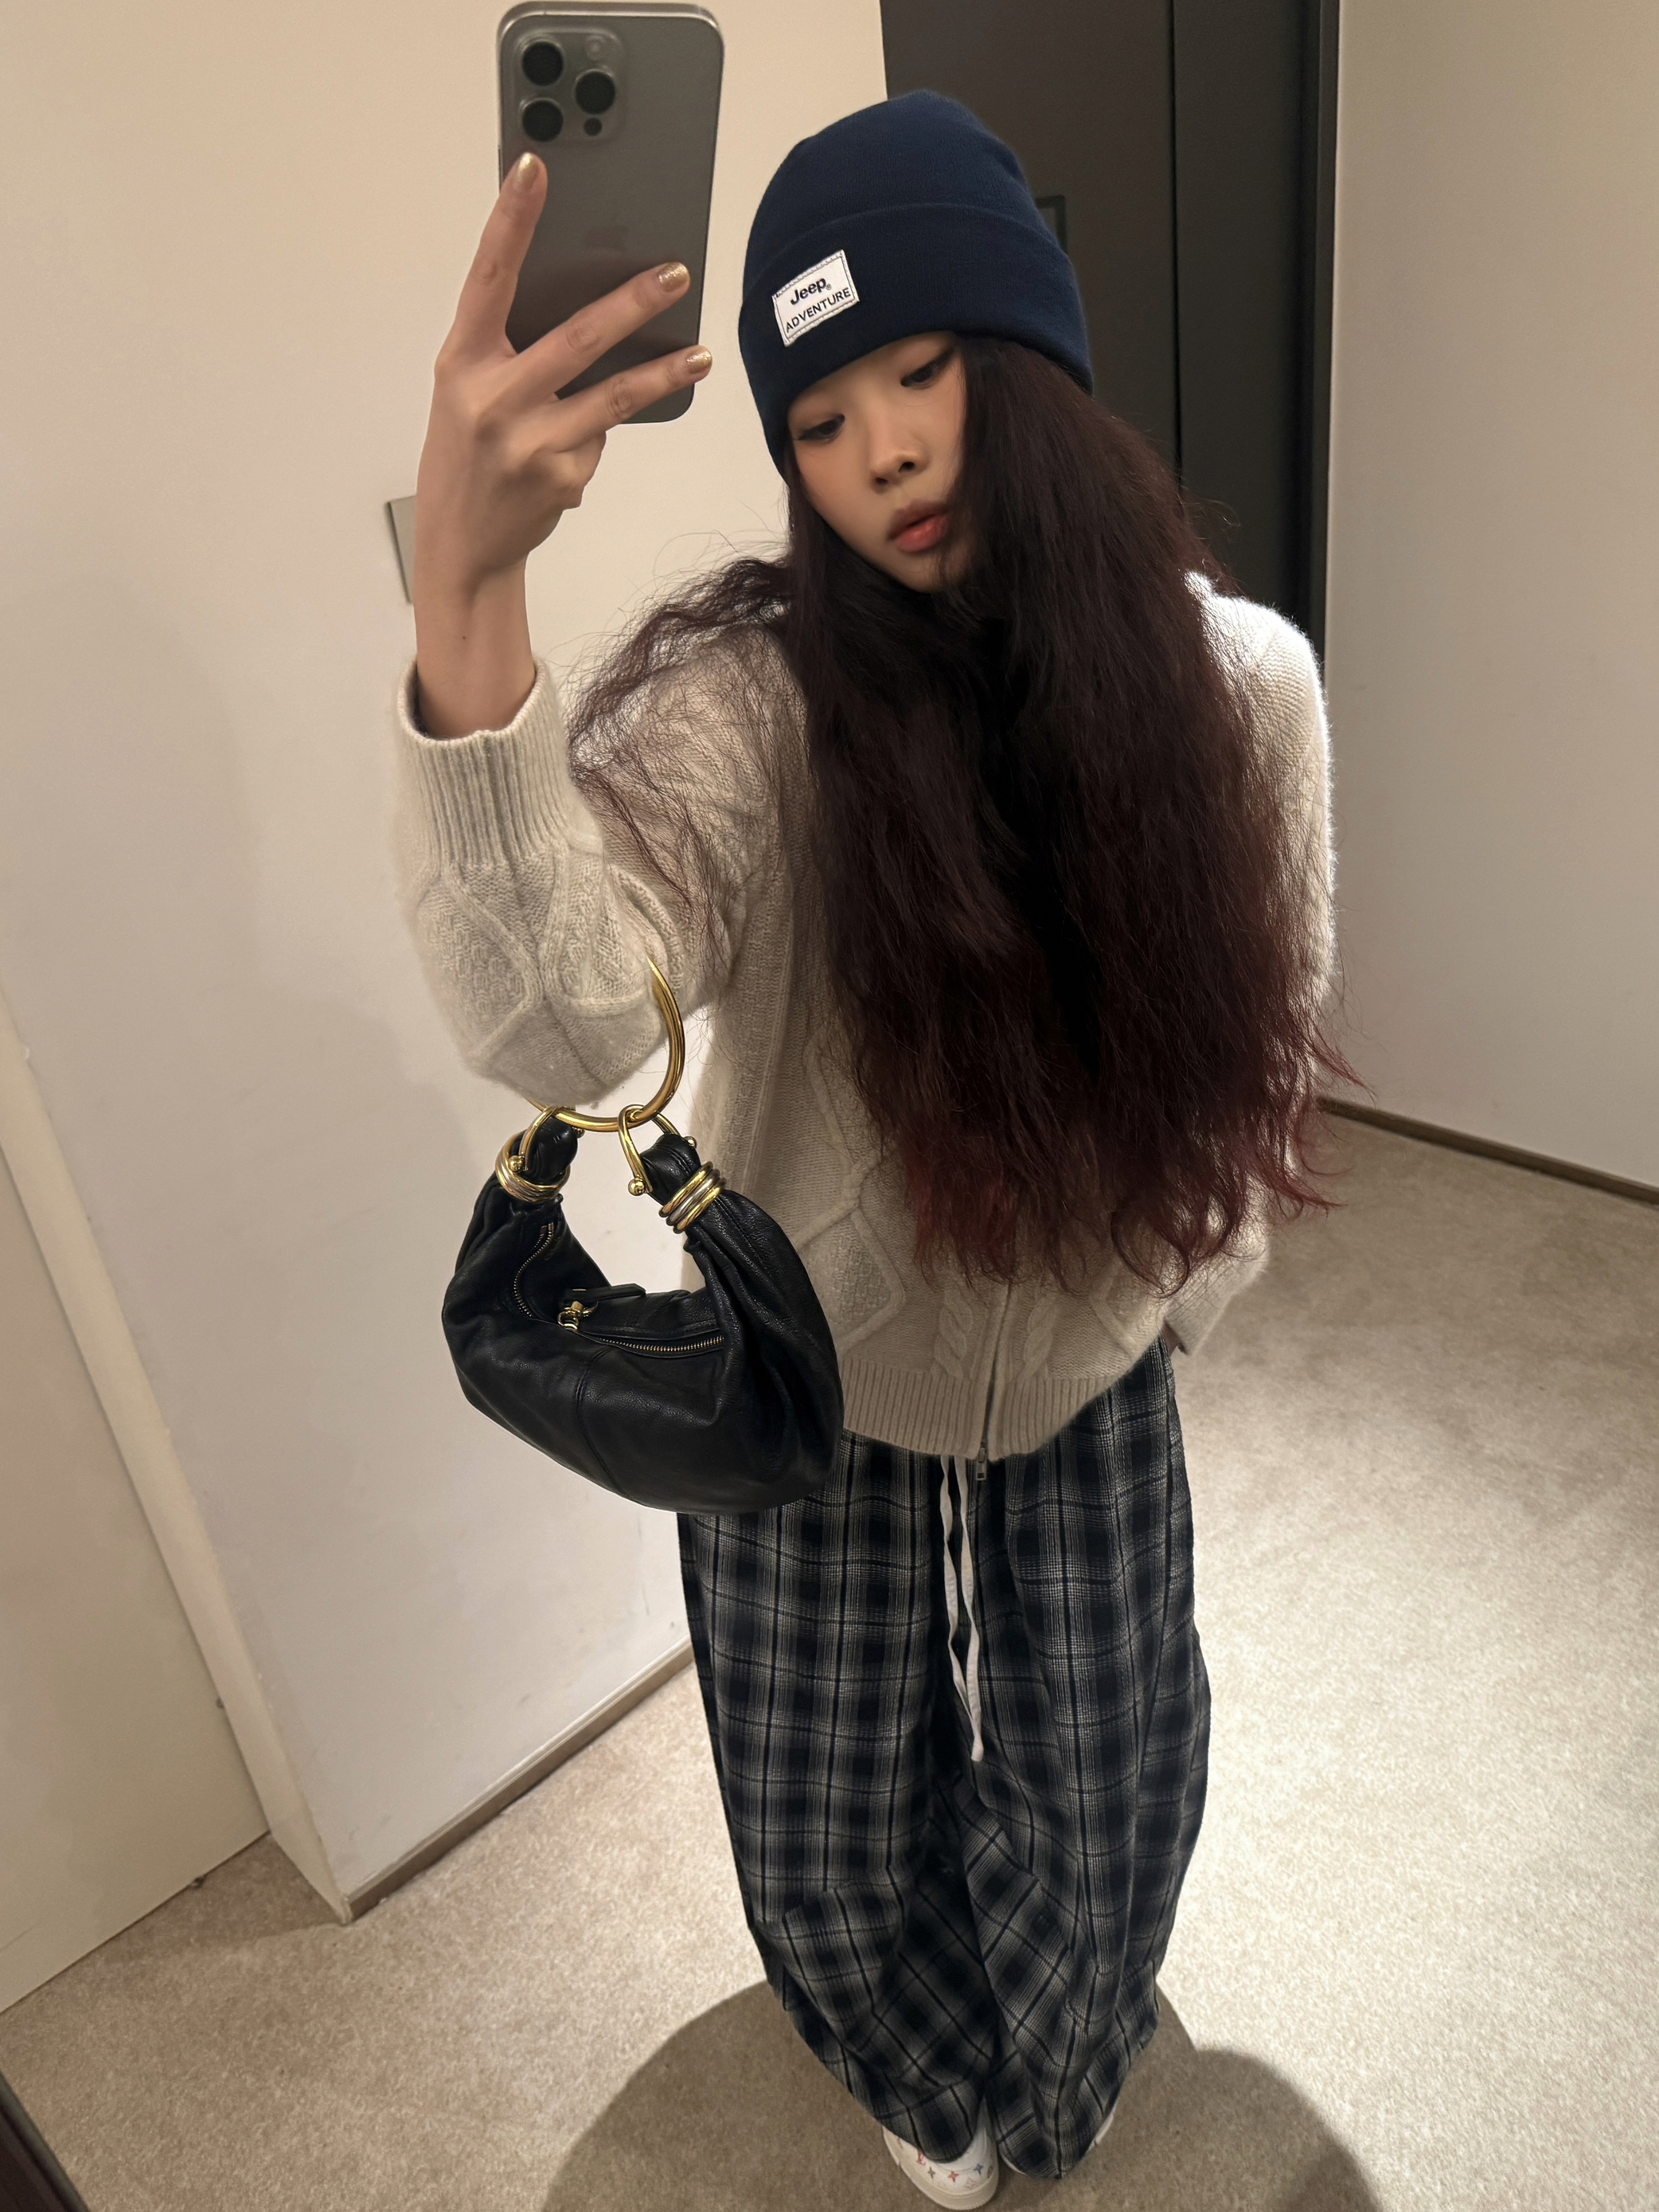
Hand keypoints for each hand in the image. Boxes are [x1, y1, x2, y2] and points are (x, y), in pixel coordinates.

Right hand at [412, 151, 712, 736]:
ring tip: (700, 356)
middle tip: (677, 274)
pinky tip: (574, 455)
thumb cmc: (466, 456)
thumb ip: (509, 352)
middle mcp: (493, 397)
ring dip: (663, 374)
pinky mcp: (561, 476)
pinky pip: (600, 441)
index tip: (534, 169)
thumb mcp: (469, 393)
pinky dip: (598, 440)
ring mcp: (530, 441)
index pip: (489, 277)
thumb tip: (590, 313)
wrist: (461, 545)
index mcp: (462, 361)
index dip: (510, 220)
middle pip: (578, 337)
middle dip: (634, 303)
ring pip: (612, 396)